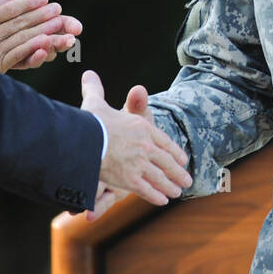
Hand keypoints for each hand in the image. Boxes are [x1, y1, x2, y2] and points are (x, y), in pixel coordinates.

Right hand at [80, 70, 190, 207]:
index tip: (182, 159)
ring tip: (177, 191)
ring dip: (170, 185)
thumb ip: (95, 89)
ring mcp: (139, 164)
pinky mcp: (130, 180)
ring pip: (160, 177)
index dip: (174, 151)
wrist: (85, 139)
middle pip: (166, 162)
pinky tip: (162, 200)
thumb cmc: (91, 121)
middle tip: (187, 180)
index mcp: (142, 127)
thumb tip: (88, 73)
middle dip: (177, 172)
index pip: (163, 141)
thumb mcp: (96, 102)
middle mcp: (145, 146)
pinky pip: (147, 189)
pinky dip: (156, 195)